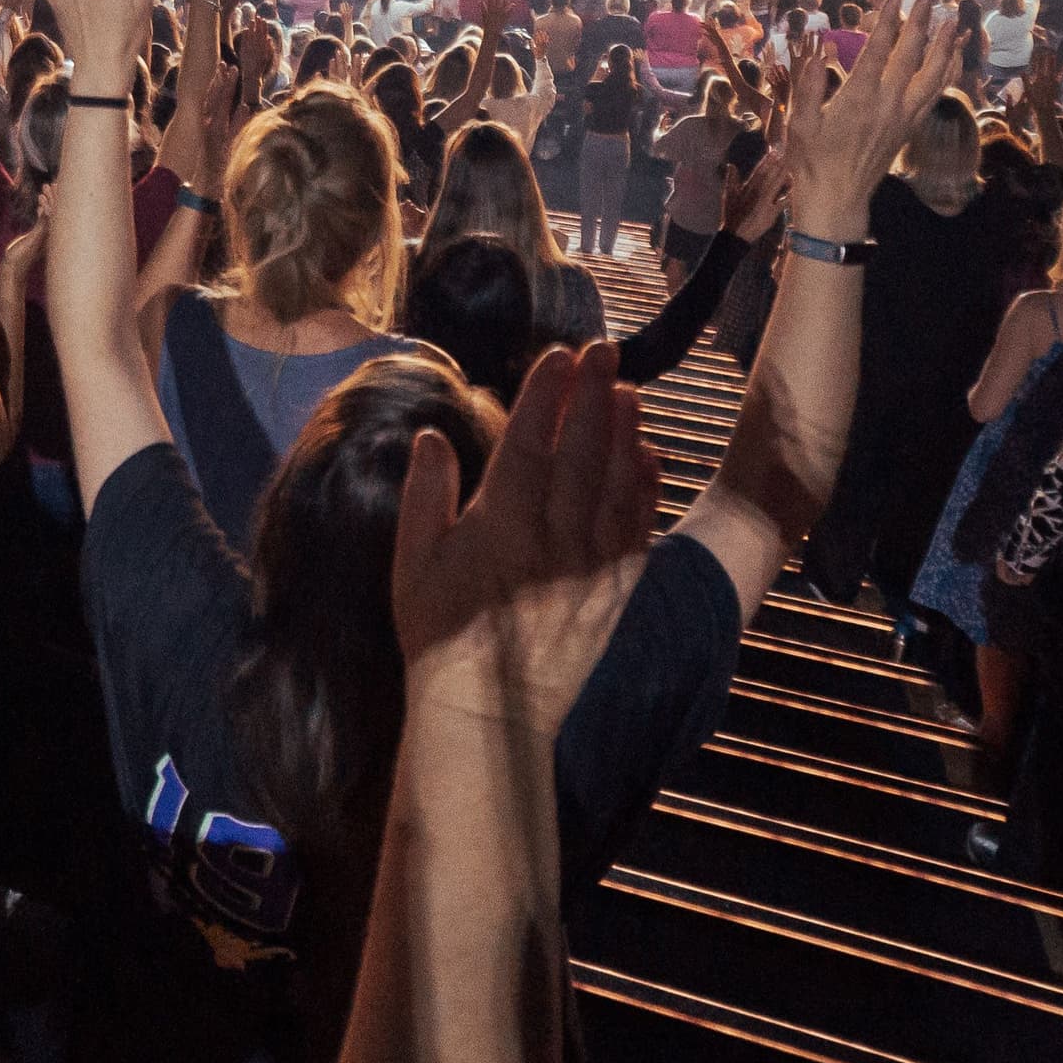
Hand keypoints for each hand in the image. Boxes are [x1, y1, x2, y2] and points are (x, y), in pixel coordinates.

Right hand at [389, 339, 658, 736]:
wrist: (488, 714)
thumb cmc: (439, 635)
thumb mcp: (413, 565)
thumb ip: (425, 497)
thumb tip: (433, 436)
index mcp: (498, 527)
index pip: (527, 444)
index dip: (544, 396)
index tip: (556, 355)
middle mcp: (551, 540)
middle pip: (581, 453)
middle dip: (592, 395)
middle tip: (605, 349)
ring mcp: (590, 566)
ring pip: (615, 485)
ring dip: (625, 432)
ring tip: (629, 388)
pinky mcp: (614, 593)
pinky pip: (636, 530)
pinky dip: (645, 489)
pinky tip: (649, 455)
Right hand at [722, 147, 790, 240]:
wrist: (736, 235)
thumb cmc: (731, 215)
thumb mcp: (728, 196)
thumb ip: (731, 180)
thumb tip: (731, 165)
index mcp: (748, 189)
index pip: (759, 172)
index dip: (768, 161)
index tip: (774, 152)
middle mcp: (758, 195)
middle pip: (770, 176)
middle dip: (778, 165)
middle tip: (785, 154)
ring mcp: (766, 204)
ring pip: (777, 186)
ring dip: (783, 176)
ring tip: (788, 167)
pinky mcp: (772, 214)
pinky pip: (782, 202)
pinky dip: (787, 195)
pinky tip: (791, 189)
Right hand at [780, 0, 962, 241]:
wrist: (837, 197)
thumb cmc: (811, 159)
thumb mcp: (799, 122)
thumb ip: (809, 85)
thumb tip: (820, 50)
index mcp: (858, 99)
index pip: (877, 51)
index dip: (885, 22)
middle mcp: (888, 104)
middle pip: (911, 57)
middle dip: (920, 25)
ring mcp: (904, 116)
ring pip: (933, 76)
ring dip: (944, 47)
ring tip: (953, 23)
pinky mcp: (911, 127)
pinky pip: (936, 95)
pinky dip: (948, 74)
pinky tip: (953, 59)